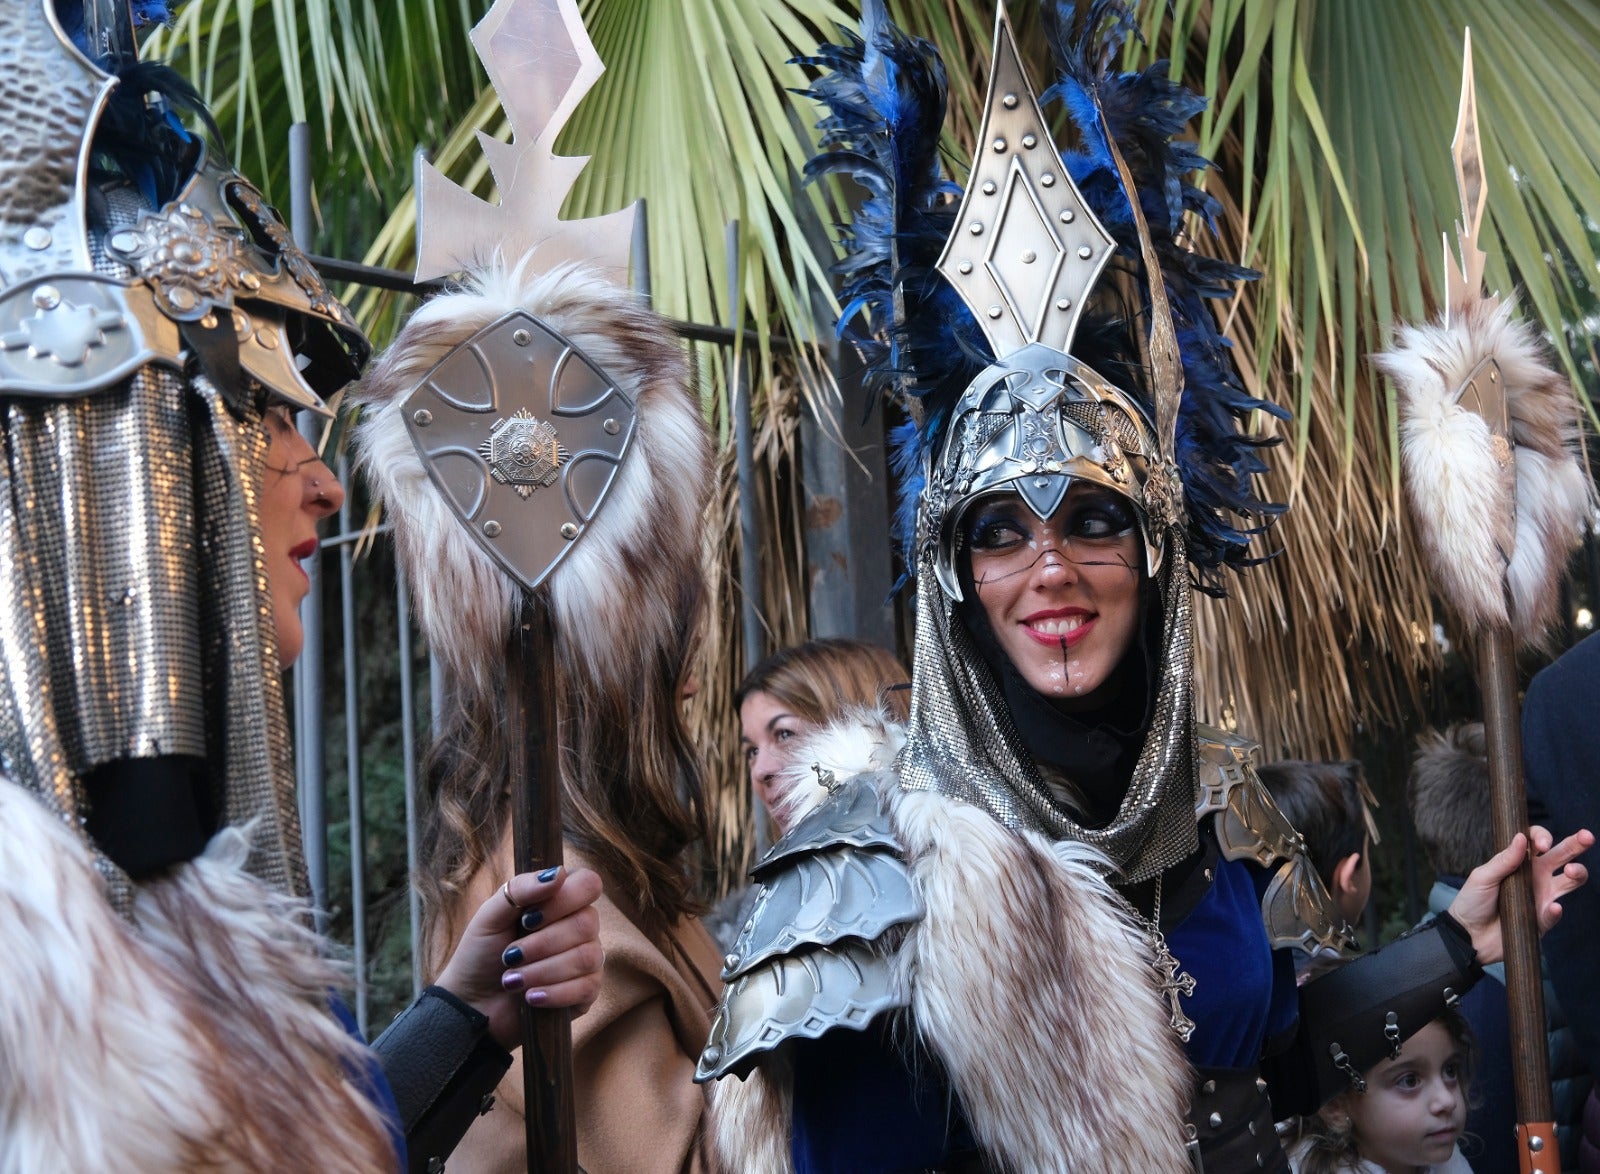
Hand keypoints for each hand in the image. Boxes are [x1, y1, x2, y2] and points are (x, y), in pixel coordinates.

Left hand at [434, 865, 604, 1050]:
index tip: (528, 919)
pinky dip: (554, 993)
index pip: (588, 884)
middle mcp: (581, 926)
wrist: (471, 1002)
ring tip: (513, 980)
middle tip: (510, 956)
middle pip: (586, 924)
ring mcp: (587, 959)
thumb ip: (520, 889)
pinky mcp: (586, 991)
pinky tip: (530, 997)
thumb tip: (559, 873)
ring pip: (586, 957)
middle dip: (542, 944)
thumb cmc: (482, 953)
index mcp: (561, 900)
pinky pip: (588, 987)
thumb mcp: (490, 916)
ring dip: (542, 971)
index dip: (563, 900)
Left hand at [1445, 825, 1591, 964]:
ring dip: (1577, 874)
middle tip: (1587, 836)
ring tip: (1572, 870)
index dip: (1542, 837)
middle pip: (1562, 856)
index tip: (1542, 844)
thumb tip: (1520, 837)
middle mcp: (1536, 877)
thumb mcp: (1483, 877)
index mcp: (1519, 862)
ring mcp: (1542, 897)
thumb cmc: (1472, 901)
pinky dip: (1555, 910)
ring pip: (1570, 882)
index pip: (1537, 841)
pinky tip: (1552, 907)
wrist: (1469, 935)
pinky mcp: (1543, 920)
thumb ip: (1503, 860)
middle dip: (1575, 844)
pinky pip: (1555, 913)